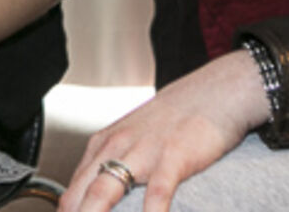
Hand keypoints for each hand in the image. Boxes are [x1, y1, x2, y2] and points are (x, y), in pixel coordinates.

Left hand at [61, 52, 270, 211]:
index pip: (70, 192)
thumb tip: (96, 199)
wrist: (217, 90)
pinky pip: (156, 191)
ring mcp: (142, 151)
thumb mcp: (134, 137)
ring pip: (104, 191)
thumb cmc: (178, 117)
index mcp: (104, 145)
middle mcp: (116, 147)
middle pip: (80, 195)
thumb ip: (114, 165)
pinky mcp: (173, 156)